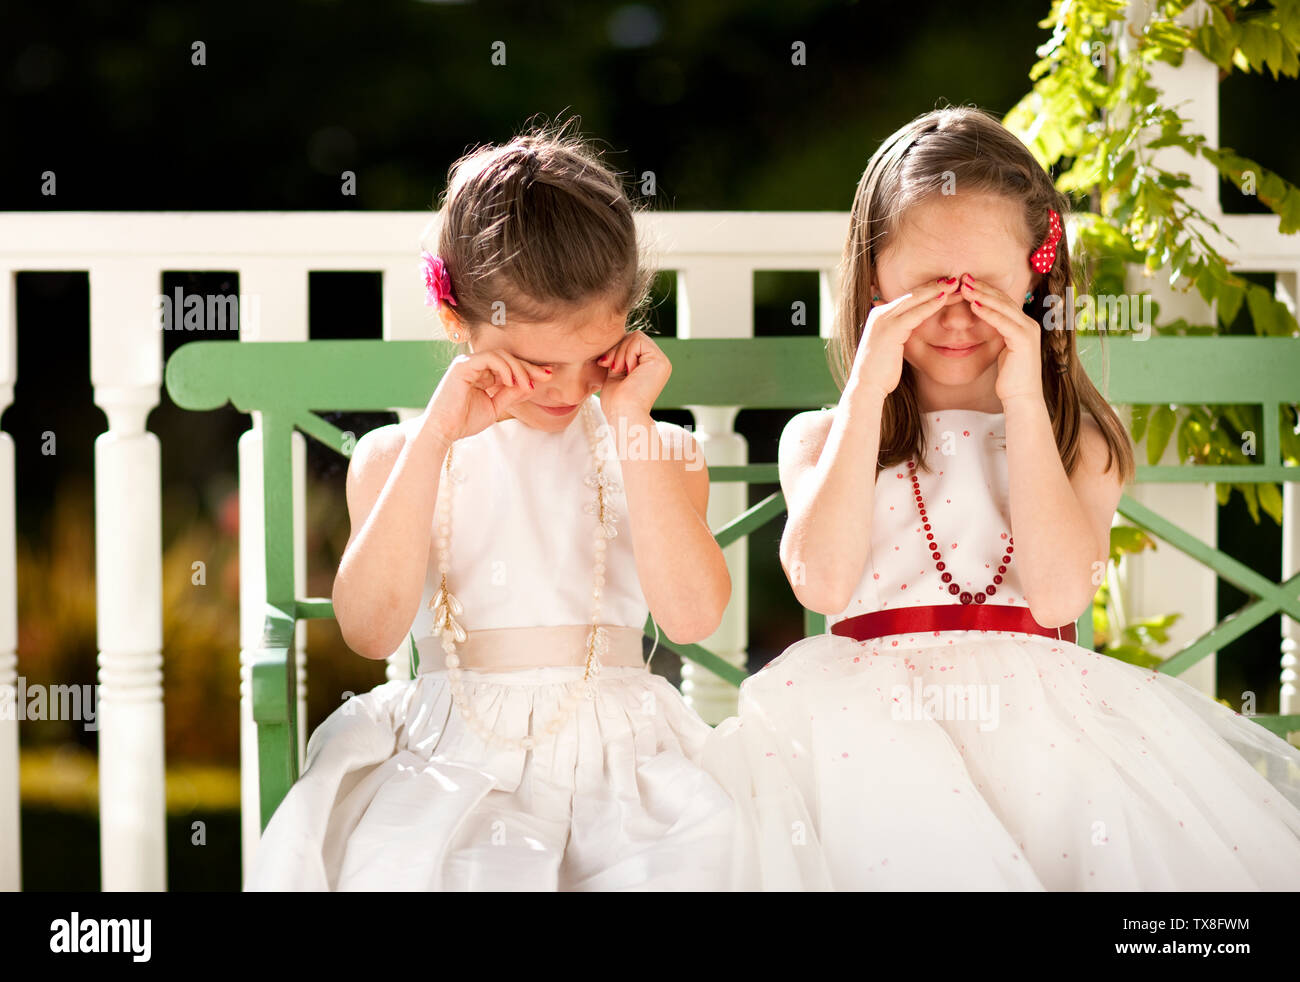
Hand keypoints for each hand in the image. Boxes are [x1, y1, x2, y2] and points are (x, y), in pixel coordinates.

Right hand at [421, 351, 551, 442]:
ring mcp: (467, 363)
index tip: (546, 376)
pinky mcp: (463, 365)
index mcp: (481, 374)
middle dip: (528, 366)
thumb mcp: (494, 407)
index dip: (527, 370)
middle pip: (507, 358)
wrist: (442, 431)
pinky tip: (511, 381)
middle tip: (545, 375)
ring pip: (501, 356)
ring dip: (518, 369)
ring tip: (527, 384)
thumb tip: (530, 385)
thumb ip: (510, 394)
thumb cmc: (463, 421)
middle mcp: (474, 365)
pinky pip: (490, 358)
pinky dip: (504, 368)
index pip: (508, 366)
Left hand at [595, 329, 670, 418]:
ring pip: (635, 336)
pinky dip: (626, 353)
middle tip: (611, 367)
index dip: (615, 350)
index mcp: (649, 366)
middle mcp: (658, 362)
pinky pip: (638, 340)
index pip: (630, 344)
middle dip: (617, 349)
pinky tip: (626, 370)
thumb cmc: (615, 401)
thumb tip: (614, 338)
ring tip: (618, 370)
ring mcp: (661, 361)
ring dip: (620, 352)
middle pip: (633, 337)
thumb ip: (619, 356)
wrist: (622, 414)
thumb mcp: (615, 372)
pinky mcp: (660, 360)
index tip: (604, 364)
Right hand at [852, 278, 952, 398]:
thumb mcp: (892, 348)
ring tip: (955, 284)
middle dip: (935, 286)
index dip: (928, 291)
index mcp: (880, 317)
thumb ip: (900, 336)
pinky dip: (931, 304)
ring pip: (915, 300)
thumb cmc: (881, 373)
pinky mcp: (891, 329)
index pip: (908, 299)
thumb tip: (912, 333)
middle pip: (912, 295)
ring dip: (937, 291)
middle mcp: (880, 314)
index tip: (946, 287)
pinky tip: (945, 298)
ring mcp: (884, 320)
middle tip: (955, 278)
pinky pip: (915, 313)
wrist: (867, 386)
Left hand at [958, 273, 1044, 404]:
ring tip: (964, 287)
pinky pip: (1002, 321)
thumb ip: (997, 334)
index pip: (1002, 302)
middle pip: (1003, 299)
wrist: (1021, 398)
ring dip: (982, 295)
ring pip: (1002, 307)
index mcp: (1024, 325)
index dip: (985, 290)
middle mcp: (1029, 324)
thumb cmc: (1009, 379)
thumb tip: (984, 323)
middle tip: (963, 277)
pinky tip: (973, 305)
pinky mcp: (1023, 339)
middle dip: (982, 287)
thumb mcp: (1002, 351)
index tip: (966, 282)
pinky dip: (987, 312)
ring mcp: (1028, 330)